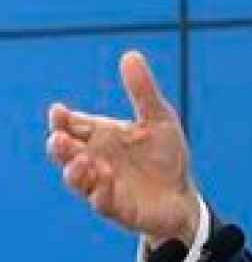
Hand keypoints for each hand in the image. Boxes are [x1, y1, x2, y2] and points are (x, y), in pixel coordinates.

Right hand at [45, 51, 199, 244]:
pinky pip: (101, 202)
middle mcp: (94, 160)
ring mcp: (102, 185)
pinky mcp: (116, 207)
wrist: (182, 194)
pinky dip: (100, 192)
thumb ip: (142, 91)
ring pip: (77, 180)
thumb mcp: (159, 118)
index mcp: (100, 136)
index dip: (61, 119)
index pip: (71, 125)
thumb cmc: (164, 155)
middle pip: (65, 153)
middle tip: (59, 138)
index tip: (59, 111)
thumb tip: (131, 54)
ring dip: (76, 171)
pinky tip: (105, 181)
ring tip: (85, 161)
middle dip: (59, 146)